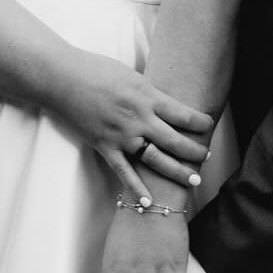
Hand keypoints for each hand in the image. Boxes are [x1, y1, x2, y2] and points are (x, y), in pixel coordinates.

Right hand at [59, 51, 211, 203]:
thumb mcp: (130, 75)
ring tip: (194, 180)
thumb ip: (146, 91)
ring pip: (156, 159)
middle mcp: (139, 117)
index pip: (183, 113)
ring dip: (177, 171)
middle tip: (207, 157)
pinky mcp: (104, 145)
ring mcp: (122, 134)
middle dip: (195, 151)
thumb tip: (161, 100)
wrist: (62, 77)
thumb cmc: (95, 69)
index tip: (210, 126)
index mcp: (147, 95)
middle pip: (176, 140)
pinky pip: (124, 171)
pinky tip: (148, 203)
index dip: (201, 122)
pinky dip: (136, 189)